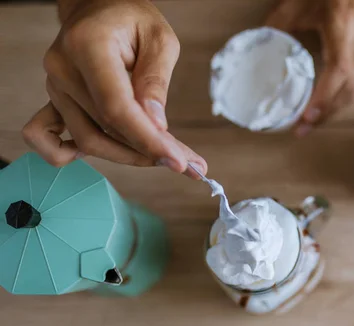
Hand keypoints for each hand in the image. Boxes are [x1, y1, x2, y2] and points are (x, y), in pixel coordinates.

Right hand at [22, 0, 206, 177]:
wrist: (99, 7)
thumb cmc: (131, 18)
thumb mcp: (160, 39)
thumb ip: (156, 81)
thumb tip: (157, 125)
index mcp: (88, 46)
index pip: (116, 107)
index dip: (147, 140)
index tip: (178, 162)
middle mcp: (64, 69)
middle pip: (106, 129)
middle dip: (150, 152)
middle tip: (189, 164)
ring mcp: (55, 87)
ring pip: (88, 140)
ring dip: (129, 156)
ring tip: (166, 156)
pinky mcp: (55, 100)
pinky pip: (45, 137)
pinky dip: (70, 154)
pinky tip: (109, 152)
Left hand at [266, 0, 353, 136]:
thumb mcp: (299, 4)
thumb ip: (278, 23)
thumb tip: (258, 45)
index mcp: (343, 29)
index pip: (339, 70)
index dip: (324, 96)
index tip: (307, 116)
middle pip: (349, 90)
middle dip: (325, 114)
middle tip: (302, 130)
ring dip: (333, 112)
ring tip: (310, 125)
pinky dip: (339, 101)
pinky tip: (324, 109)